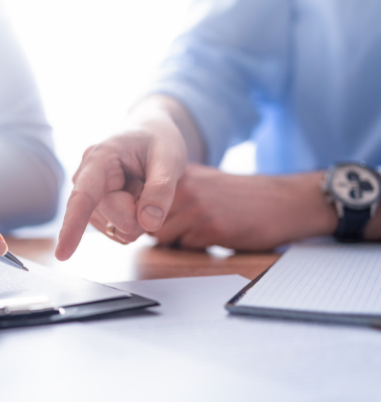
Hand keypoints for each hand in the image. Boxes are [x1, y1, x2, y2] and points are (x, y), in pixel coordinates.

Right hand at [56, 96, 192, 259]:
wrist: (149, 134)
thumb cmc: (157, 140)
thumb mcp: (169, 157)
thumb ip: (161, 189)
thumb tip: (147, 223)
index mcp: (99, 159)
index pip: (83, 196)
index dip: (73, 225)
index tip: (62, 254)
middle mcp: (86, 179)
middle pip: (117, 219)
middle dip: (142, 209)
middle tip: (150, 181)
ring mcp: (91, 199)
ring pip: (118, 229)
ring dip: (140, 216)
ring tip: (142, 186)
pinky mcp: (98, 213)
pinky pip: (121, 233)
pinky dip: (137, 221)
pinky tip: (137, 197)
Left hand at [151, 164, 337, 250]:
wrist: (284, 202)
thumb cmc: (242, 197)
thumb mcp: (203, 182)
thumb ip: (175, 192)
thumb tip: (142, 212)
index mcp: (180, 174)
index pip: (139, 198)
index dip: (143, 214)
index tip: (150, 219)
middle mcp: (184, 187)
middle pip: (146, 219)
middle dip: (156, 230)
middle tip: (178, 232)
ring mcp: (196, 207)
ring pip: (161, 236)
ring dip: (174, 241)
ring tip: (197, 234)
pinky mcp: (211, 228)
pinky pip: (184, 247)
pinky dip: (194, 248)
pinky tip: (213, 238)